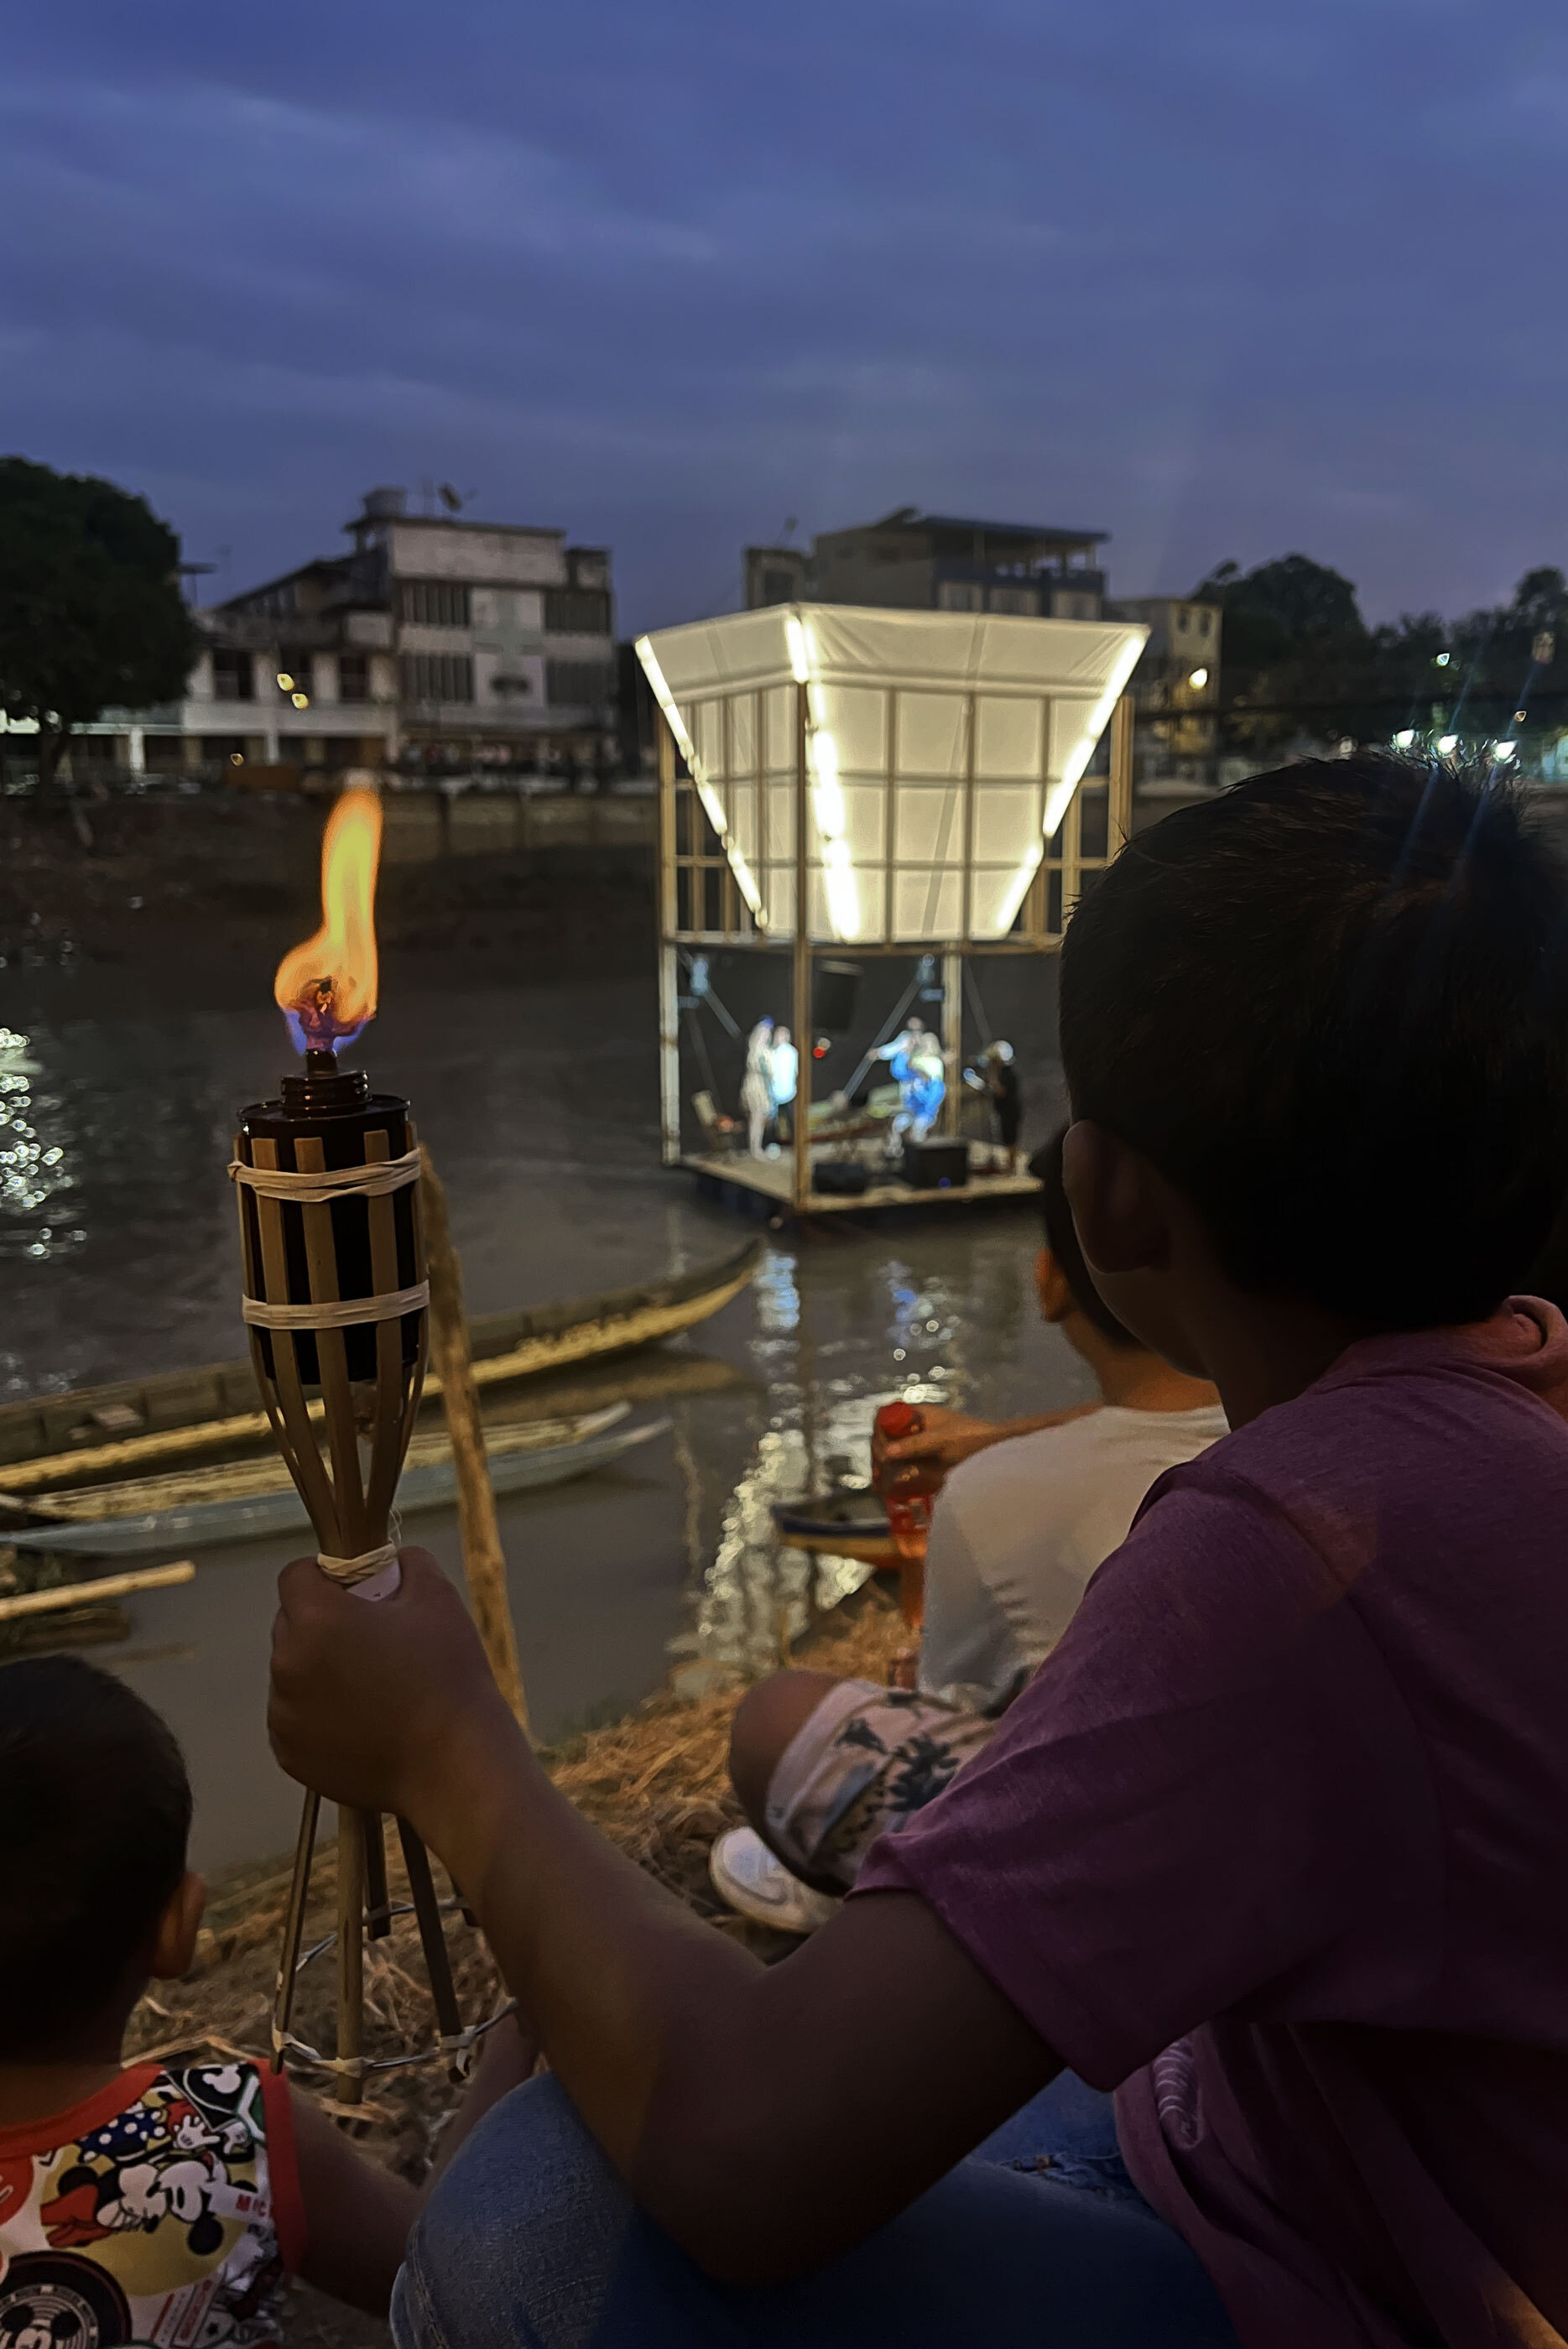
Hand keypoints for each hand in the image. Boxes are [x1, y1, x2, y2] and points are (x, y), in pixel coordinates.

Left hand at [268, 1547, 516, 1824]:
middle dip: (321, 1623)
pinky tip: (360, 1722)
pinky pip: (294, 1717)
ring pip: (292, 1672)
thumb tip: (390, 1561)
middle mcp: (287, 1664)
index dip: (325, 1576)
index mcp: (316, 1619)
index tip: (356, 1591)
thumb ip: (406, 1563)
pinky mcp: (288, 1755)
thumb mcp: (438, 1597)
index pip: (295, 1575)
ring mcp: (283, 1715)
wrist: (452, 1766)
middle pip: (290, 1623)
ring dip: (317, 1669)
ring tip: (370, 1688)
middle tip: (370, 1640)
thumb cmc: (447, 1676)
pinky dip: (317, 1714)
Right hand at [876, 1406, 1005, 1476]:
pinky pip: (902, 1468)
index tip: (881, 1450)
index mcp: (918, 1415)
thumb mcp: (942, 1440)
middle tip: (880, 1473)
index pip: (886, 1417)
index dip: (879, 1432)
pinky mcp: (924, 1464)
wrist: (996, 1453)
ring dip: (884, 1468)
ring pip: (891, 1454)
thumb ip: (915, 1445)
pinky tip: (889, 1489)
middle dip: (879, 1454)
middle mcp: (915, 1429)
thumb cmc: (972, 1438)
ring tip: (882, 1485)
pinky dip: (893, 1478)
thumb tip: (886, 1454)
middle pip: (885, 1438)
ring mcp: (919, 1446)